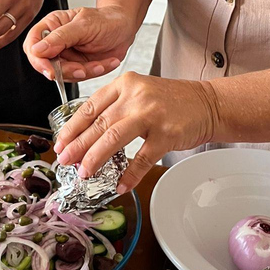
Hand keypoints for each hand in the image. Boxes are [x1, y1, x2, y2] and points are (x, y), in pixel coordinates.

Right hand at [23, 6, 135, 80]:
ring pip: (64, 75)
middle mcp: (55, 43)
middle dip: (66, 71)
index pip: (32, 46)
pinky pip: (80, 78)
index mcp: (51, 27)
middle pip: (47, 65)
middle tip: (82, 69)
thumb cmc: (105, 20)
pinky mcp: (77, 67)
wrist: (124, 28)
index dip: (38, 61)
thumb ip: (60, 38)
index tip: (50, 70)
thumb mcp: (83, 25)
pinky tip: (105, 63)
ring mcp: (66, 57)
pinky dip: (93, 73)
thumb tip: (38, 50)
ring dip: (84, 72)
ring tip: (100, 64)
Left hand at [55, 72, 217, 192]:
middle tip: (65, 161)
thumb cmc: (171, 103)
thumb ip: (115, 108)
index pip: (90, 107)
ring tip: (84, 173)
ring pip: (114, 138)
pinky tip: (121, 185)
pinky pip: (142, 158)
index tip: (61, 143)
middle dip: (78, 146)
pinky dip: (130, 174)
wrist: (208, 103)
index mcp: (125, 84)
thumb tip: (87, 137)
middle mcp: (136, 96)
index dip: (72, 128)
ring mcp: (151, 114)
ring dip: (95, 158)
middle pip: (98, 123)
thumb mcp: (139, 93)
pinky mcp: (167, 133)